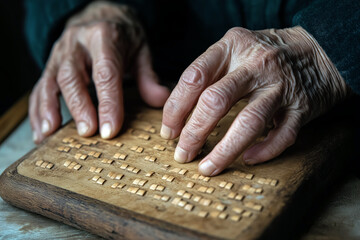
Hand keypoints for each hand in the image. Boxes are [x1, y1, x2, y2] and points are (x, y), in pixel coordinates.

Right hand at [30, 1, 169, 142]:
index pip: (105, 72)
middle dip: (79, 107)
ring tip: (51, 134)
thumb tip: (161, 100)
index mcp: (104, 37)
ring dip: (49, 109)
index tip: (110, 129)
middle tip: (87, 132)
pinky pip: (40, 87)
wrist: (99, 15)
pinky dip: (39, 110)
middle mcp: (77, 43)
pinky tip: (42, 131)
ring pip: (50, 81)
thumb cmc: (122, 36)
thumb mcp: (141, 50)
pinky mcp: (50, 64)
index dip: (108, 102)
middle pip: (72, 76)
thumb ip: (148, 76)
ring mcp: (59, 53)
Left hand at [161, 26, 347, 175]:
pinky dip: (263, 151)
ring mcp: (280, 86)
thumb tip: (176, 114)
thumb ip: (208, 73)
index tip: (169, 131)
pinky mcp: (301, 107)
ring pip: (248, 122)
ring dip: (224, 150)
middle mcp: (256, 64)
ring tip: (208, 168)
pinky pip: (281, 135)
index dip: (175, 108)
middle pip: (216, 100)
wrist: (317, 52)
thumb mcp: (234, 49)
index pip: (194, 77)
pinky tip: (247, 159)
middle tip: (183, 154)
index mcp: (232, 47)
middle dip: (194, 133)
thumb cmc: (264, 55)